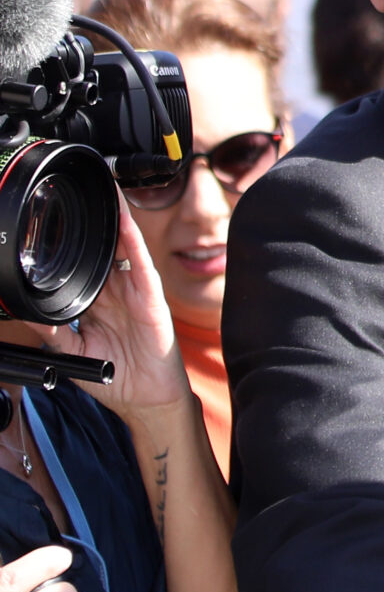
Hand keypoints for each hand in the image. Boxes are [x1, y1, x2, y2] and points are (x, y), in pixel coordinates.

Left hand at [38, 197, 191, 418]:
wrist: (145, 400)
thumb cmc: (114, 377)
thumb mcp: (71, 353)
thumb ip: (52, 330)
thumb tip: (25, 311)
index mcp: (95, 303)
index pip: (81, 265)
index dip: (72, 242)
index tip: (56, 221)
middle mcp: (114, 294)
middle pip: (102, 250)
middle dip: (94, 221)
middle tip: (78, 192)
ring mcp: (133, 293)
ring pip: (121, 249)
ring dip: (114, 220)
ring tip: (104, 191)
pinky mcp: (150, 299)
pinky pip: (140, 264)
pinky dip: (133, 241)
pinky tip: (124, 220)